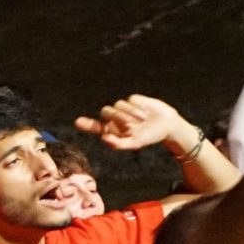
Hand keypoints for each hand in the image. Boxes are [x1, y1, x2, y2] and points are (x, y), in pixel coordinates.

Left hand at [76, 94, 190, 152]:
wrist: (166, 125)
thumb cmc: (148, 137)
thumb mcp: (134, 144)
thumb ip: (118, 144)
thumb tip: (104, 139)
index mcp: (111, 130)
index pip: (95, 126)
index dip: (86, 124)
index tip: (77, 122)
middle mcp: (114, 118)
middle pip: (107, 112)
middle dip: (119, 117)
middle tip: (131, 125)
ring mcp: (122, 108)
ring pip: (118, 105)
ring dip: (130, 113)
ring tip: (142, 120)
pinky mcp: (132, 99)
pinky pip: (130, 100)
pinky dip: (137, 108)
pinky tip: (146, 113)